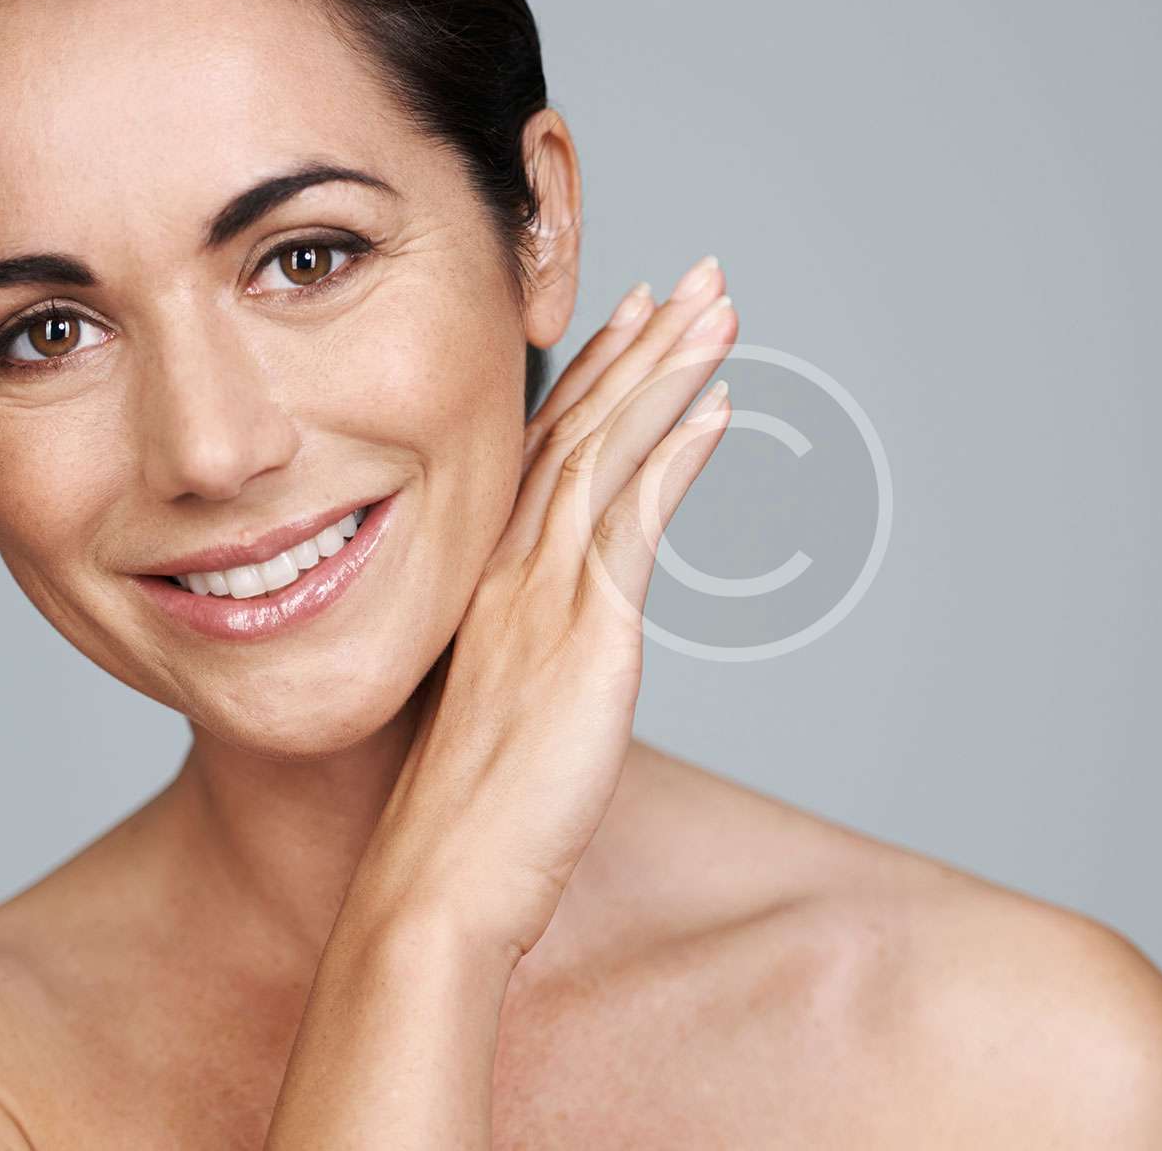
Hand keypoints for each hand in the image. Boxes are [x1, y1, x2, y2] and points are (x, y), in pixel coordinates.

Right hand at [346, 255, 736, 961]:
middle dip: (644, 346)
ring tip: (720, 312)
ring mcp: (544, 596)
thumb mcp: (505, 712)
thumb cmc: (469, 821)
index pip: (547, 451)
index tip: (631, 316)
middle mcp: (511, 572)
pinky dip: (676, 455)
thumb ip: (532, 658)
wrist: (441, 881)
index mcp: (490, 583)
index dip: (594, 378)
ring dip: (669, 374)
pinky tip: (718, 407)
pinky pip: (633, 522)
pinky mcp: (585, 634)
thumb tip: (560, 650)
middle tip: (698, 280)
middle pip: (583, 429)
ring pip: (610, 454)